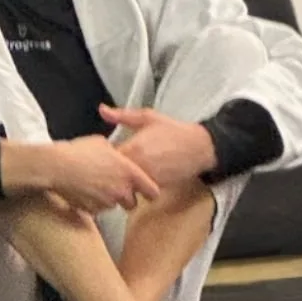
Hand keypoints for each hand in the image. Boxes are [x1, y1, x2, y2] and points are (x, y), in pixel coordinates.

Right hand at [42, 136, 160, 213]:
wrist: (57, 166)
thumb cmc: (79, 152)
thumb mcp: (102, 143)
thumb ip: (116, 153)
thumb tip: (115, 154)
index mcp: (129, 172)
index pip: (153, 192)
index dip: (150, 192)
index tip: (147, 191)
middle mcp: (121, 190)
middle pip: (133, 204)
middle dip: (127, 199)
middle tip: (116, 188)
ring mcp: (106, 202)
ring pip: (114, 206)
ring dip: (109, 200)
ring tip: (94, 186)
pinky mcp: (92, 210)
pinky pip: (97, 209)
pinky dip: (93, 203)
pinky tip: (84, 191)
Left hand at [99, 105, 216, 186]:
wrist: (200, 147)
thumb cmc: (173, 130)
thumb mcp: (147, 118)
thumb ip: (122, 115)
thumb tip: (102, 109)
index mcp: (133, 148)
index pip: (106, 158)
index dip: (102, 157)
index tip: (102, 153)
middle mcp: (139, 166)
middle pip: (113, 175)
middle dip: (109, 171)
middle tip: (108, 165)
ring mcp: (148, 179)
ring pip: (125, 186)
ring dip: (121, 181)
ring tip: (122, 172)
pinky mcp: (157, 188)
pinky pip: (138, 191)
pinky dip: (134, 187)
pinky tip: (135, 178)